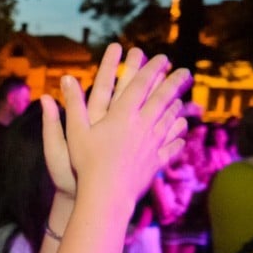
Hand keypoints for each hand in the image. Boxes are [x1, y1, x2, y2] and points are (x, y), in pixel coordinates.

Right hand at [41, 44, 190, 208]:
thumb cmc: (86, 163)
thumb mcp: (75, 131)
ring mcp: (151, 144)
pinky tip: (182, 135)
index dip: (152, 69)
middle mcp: (141, 125)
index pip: (141, 85)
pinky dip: (178, 138)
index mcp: (122, 115)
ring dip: (177, 107)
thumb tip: (65, 77)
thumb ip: (72, 103)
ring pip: (169, 120)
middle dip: (175, 83)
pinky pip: (171, 147)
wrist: (106, 195)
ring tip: (183, 99)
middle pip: (162, 99)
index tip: (162, 57)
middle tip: (186, 72)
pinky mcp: (155, 162)